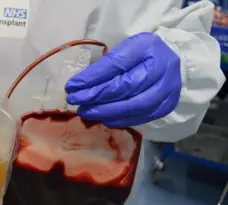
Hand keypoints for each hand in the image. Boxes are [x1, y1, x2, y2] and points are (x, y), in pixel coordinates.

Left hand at [65, 32, 181, 127]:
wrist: (171, 63)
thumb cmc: (140, 55)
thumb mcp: (123, 49)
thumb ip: (105, 64)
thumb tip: (80, 85)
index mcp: (147, 47)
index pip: (116, 65)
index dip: (92, 77)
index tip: (72, 86)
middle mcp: (161, 68)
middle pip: (125, 87)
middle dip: (95, 96)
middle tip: (75, 101)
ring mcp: (167, 89)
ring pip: (133, 106)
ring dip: (104, 111)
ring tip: (85, 112)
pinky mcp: (166, 106)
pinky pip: (140, 117)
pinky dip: (118, 119)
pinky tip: (103, 118)